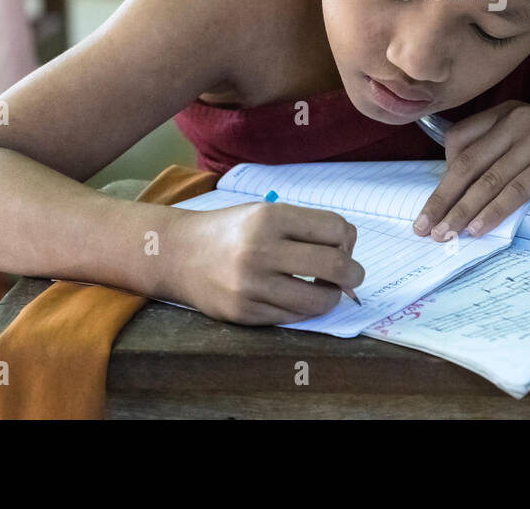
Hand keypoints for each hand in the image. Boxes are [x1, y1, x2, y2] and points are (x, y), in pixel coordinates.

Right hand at [171, 202, 362, 324]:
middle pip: (335, 266)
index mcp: (270, 217)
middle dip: (353, 274)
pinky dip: (304, 309)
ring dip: (331, 297)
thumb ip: (305, 228)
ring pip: (318, 300)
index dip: (348, 240)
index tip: (343, 247)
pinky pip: (294, 317)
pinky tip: (298, 298)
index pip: (335, 229)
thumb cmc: (230, 231)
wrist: (176, 254)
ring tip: (326, 289)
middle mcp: (260, 250)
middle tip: (352, 276)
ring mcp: (251, 285)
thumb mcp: (265, 213)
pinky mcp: (244, 313)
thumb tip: (349, 253)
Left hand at [412, 101, 529, 240]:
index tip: (432, 205)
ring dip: (462, 211)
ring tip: (444, 234)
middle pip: (466, 162)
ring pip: (487, 179)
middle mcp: (517, 119)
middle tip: (423, 227)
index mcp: (506, 113)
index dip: (441, 176)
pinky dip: (493, 212)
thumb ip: (501, 156)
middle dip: (442, 198)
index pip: (458, 141)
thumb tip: (462, 192)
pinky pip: (515, 189)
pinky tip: (478, 228)